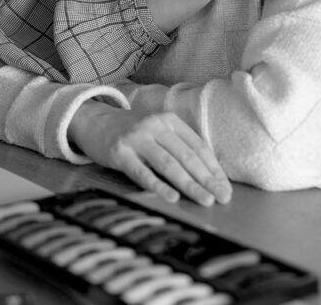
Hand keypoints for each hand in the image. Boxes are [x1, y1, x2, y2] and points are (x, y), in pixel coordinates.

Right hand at [68, 101, 231, 206]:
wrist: (94, 121)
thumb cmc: (133, 132)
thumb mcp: (157, 130)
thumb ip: (178, 145)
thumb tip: (209, 176)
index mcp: (169, 120)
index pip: (198, 146)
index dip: (214, 169)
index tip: (225, 188)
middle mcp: (155, 126)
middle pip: (187, 156)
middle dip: (207, 179)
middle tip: (222, 198)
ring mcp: (137, 138)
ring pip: (169, 164)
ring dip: (190, 184)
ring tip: (206, 200)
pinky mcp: (120, 152)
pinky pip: (142, 172)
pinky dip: (158, 186)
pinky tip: (172, 197)